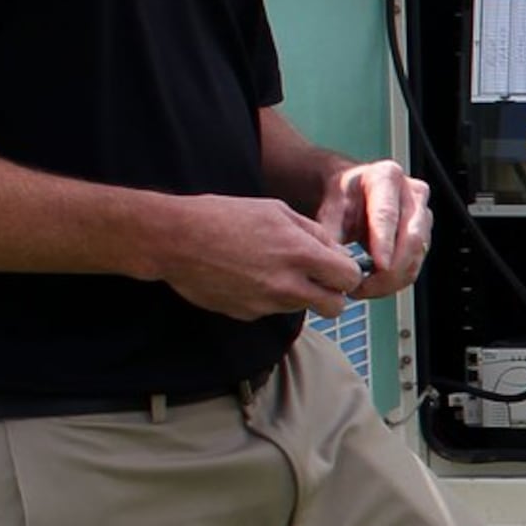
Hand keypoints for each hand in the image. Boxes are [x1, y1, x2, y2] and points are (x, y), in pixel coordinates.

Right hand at [153, 194, 366, 319]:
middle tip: (318, 278)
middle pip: (335, 307)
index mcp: (300, 254)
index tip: (337, 266)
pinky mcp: (247, 314)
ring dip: (300, 295)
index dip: (347, 272)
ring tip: (275, 270)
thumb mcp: (277, 211)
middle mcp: (287, 285)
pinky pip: (272, 311)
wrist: (175, 239)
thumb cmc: (224, 216)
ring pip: (303, 309)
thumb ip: (314, 233)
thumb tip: (336, 252)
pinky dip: (270, 299)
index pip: (350, 278)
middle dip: (332, 294)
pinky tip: (250, 277)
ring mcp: (266, 304)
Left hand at [315, 160, 433, 297]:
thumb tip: (336, 263)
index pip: (388, 214)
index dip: (385, 243)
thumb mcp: (330, 208)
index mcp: (386, 177)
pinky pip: (415, 264)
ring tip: (363, 288)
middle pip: (412, 238)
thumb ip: (331, 233)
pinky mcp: (424, 235)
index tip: (379, 267)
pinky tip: (376, 285)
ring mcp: (423, 214)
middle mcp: (412, 193)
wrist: (352, 193)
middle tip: (363, 288)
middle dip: (390, 270)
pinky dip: (396, 280)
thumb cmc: (343, 196)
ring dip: (392, 280)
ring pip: (416, 255)